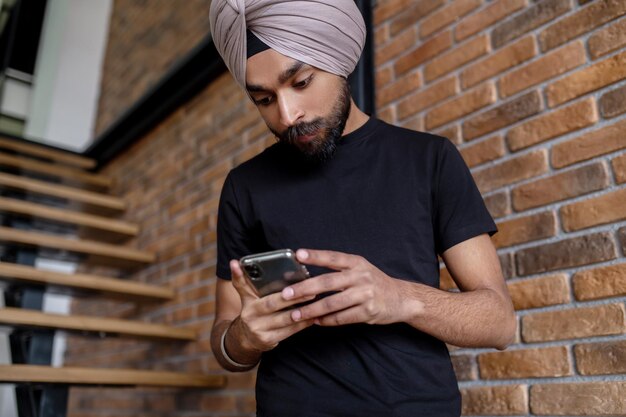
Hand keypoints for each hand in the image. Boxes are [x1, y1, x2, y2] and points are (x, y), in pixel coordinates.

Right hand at [228, 259, 315, 352]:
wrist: (246, 339)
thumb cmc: (253, 311)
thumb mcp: (247, 296)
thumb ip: (244, 280)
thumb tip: (234, 262)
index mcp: (247, 302)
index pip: (244, 286)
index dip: (242, 276)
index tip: (244, 265)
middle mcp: (250, 316)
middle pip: (272, 304)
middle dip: (291, 297)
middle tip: (310, 290)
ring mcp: (259, 330)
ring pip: (283, 319)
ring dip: (301, 311)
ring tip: (315, 302)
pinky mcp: (269, 340)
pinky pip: (289, 331)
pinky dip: (302, 324)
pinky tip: (313, 316)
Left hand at [282, 249, 413, 325]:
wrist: (401, 298)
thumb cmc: (374, 282)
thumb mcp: (360, 269)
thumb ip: (339, 270)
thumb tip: (307, 274)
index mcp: (356, 263)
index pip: (333, 257)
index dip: (315, 255)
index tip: (298, 254)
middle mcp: (361, 277)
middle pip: (328, 282)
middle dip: (304, 288)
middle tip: (286, 294)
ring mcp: (365, 295)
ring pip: (332, 304)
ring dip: (311, 310)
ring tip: (295, 314)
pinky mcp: (368, 312)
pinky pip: (342, 318)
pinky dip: (326, 321)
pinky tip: (315, 322)